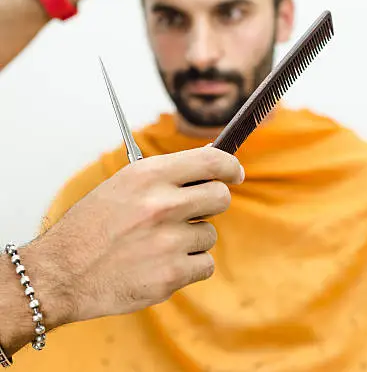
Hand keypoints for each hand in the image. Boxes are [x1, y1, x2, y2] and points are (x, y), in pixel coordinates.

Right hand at [23, 147, 243, 328]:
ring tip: (159, 244)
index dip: (229, 166)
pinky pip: (204, 265)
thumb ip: (164, 176)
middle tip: (193, 212)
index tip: (234, 173)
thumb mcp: (123, 185)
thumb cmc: (90, 227)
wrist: (61, 273)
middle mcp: (162, 204)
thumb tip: (207, 168)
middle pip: (221, 197)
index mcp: (149, 175)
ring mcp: (168, 241)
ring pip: (210, 235)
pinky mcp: (170, 275)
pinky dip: (189, 266)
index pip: (211, 161)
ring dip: (193, 239)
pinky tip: (162, 264)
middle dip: (212, 203)